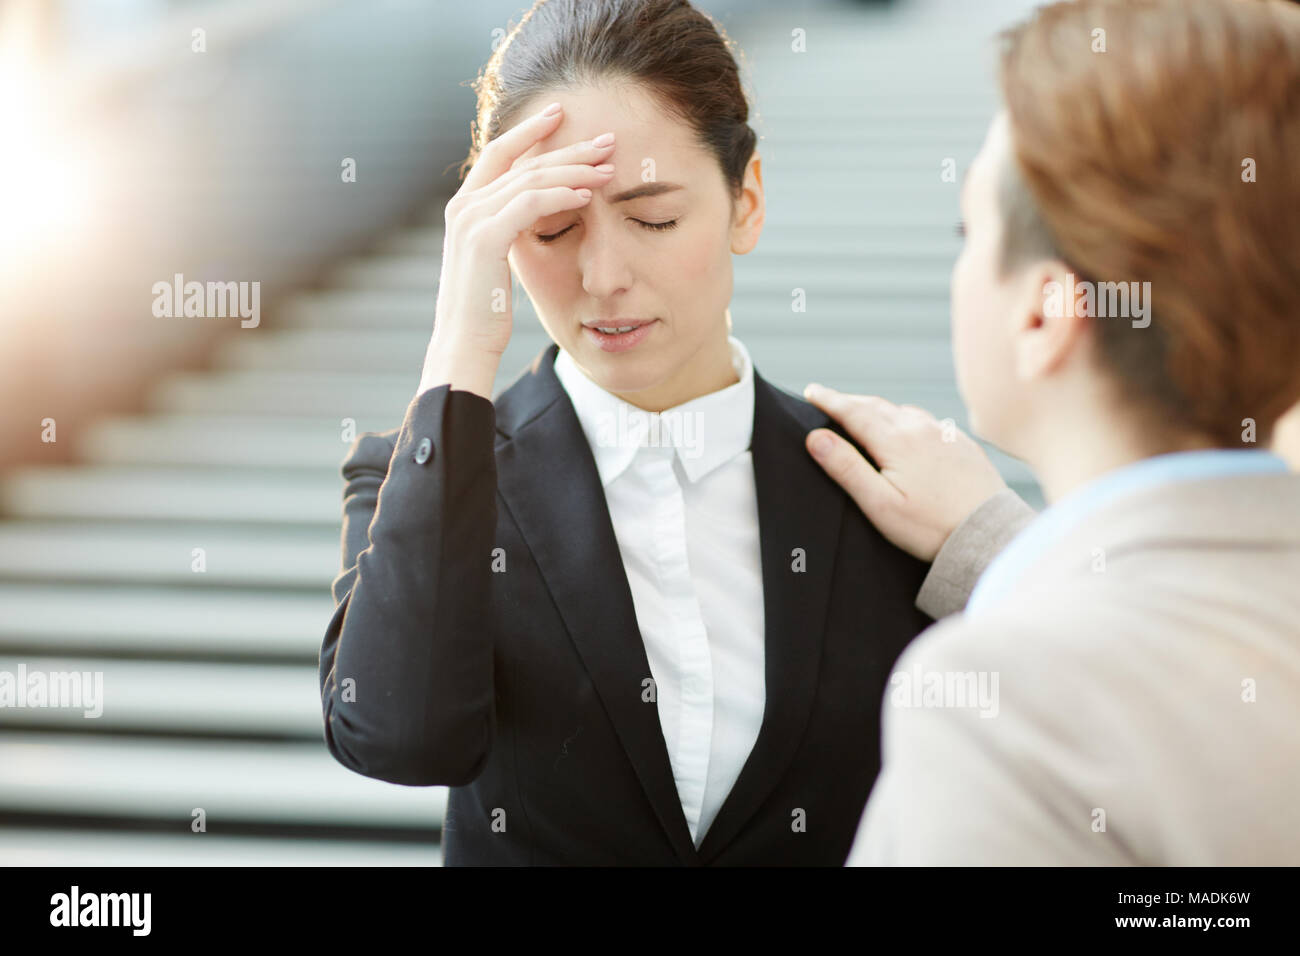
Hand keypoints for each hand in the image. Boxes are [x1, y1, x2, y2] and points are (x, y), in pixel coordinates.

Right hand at [419, 102, 616, 396]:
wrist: (464, 344)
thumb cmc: (485, 313)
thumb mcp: (498, 263)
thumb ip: (509, 231)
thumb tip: (536, 215)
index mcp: (465, 207)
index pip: (499, 153)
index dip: (530, 131)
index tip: (562, 115)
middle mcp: (463, 206)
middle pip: (522, 162)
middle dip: (567, 148)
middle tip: (606, 140)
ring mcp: (470, 220)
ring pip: (531, 179)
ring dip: (574, 171)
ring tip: (608, 169)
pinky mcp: (484, 238)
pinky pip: (530, 204)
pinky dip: (562, 196)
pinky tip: (588, 196)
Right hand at [803, 384, 1007, 561]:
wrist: (987, 535)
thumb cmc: (930, 526)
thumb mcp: (879, 503)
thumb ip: (846, 467)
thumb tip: (816, 438)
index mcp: (896, 441)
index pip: (853, 412)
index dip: (829, 400)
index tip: (811, 392)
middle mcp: (921, 429)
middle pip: (877, 406)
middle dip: (850, 401)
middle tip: (829, 399)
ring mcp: (945, 435)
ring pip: (903, 412)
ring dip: (879, 409)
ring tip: (864, 413)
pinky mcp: (962, 446)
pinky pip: (928, 423)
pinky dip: (907, 420)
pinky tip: (907, 430)